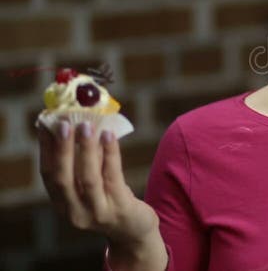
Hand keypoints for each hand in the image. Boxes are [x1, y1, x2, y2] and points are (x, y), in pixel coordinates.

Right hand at [37, 119, 158, 245]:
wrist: (135, 230)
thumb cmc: (111, 200)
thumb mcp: (92, 184)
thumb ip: (84, 162)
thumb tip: (81, 124)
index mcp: (62, 204)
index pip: (47, 174)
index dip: (45, 148)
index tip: (45, 123)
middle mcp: (74, 211)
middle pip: (62, 178)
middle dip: (62, 148)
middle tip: (64, 123)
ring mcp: (97, 212)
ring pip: (88, 178)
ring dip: (85, 149)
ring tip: (86, 125)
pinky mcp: (120, 208)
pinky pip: (113, 176)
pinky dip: (110, 153)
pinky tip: (109, 135)